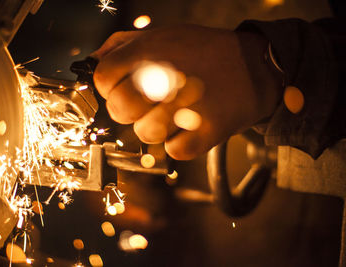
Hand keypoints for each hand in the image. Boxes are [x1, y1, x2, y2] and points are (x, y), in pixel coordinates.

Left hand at [92, 25, 281, 159]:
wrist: (255, 68)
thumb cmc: (205, 53)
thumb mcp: (164, 35)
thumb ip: (124, 44)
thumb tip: (93, 62)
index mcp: (153, 51)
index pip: (104, 78)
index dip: (109, 88)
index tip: (122, 89)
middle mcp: (167, 76)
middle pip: (120, 109)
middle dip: (129, 110)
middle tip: (149, 103)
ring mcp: (188, 106)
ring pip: (145, 134)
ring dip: (157, 127)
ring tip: (175, 113)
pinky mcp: (207, 131)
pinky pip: (174, 150)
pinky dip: (181, 142)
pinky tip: (192, 126)